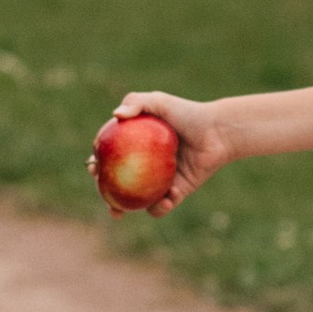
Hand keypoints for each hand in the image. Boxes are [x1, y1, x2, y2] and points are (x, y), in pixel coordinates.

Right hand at [109, 88, 229, 215]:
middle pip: (118, 184)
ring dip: (130, 208)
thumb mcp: (159, 101)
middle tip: (107, 197)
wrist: (218, 132)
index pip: (109, 157)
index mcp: (135, 146)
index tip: (94, 167)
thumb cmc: (188, 113)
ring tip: (124, 210)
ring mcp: (160, 181)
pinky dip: (163, 205)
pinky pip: (164, 204)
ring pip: (138, 201)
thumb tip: (115, 114)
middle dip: (106, 196)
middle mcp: (145, 166)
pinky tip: (170, 196)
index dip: (98, 164)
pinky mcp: (176, 192)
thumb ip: (136, 102)